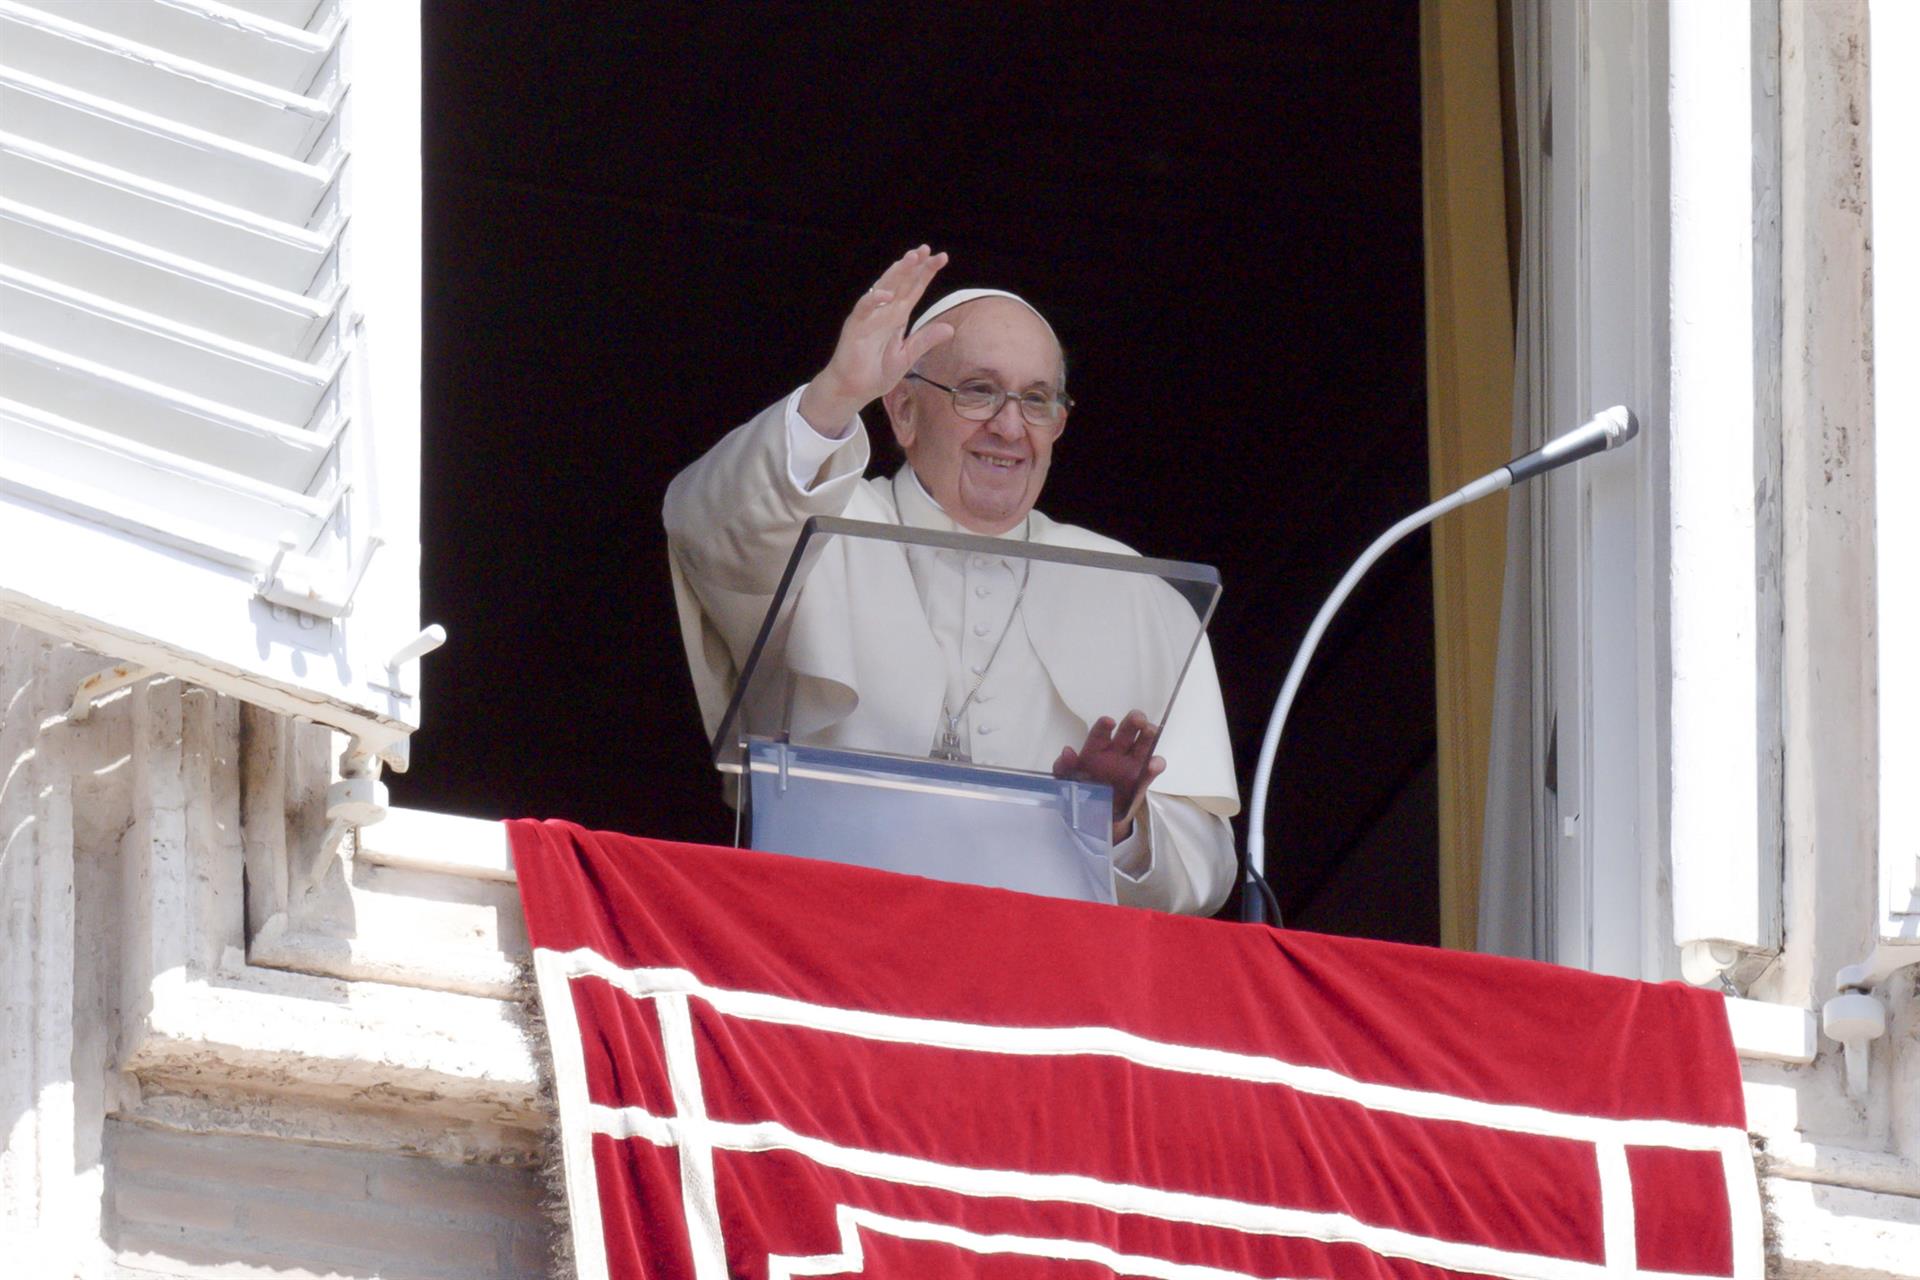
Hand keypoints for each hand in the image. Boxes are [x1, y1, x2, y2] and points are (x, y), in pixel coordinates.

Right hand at [797, 246, 954, 434]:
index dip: (926, 273)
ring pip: (884, 287)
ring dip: (897, 273)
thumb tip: (950, 328)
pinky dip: (874, 300)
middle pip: (902, 282)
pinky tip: (887, 294)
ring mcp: (869, 316)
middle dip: (914, 266)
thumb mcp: (907, 356)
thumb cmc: (877, 372)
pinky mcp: (855, 326)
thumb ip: (925, 341)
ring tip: (911, 258)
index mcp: (898, 316)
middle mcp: (885, 311)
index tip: (942, 257)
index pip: (915, 289)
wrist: (854, 389)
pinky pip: (864, 308)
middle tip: (927, 250)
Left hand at [1052, 710, 1164, 843]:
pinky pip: (1151, 771)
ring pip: (1143, 744)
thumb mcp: (1066, 782)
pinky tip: (1155, 764)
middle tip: (1138, 718)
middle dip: (1133, 721)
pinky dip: (1155, 766)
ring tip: (1150, 731)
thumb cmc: (1079, 794)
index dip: (1104, 726)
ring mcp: (1131, 764)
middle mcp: (1115, 752)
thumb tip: (1067, 751)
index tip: (1109, 722)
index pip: (1100, 733)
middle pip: (1127, 731)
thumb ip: (1064, 768)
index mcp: (1096, 750)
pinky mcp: (1142, 780)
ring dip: (1148, 735)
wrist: (1095, 821)